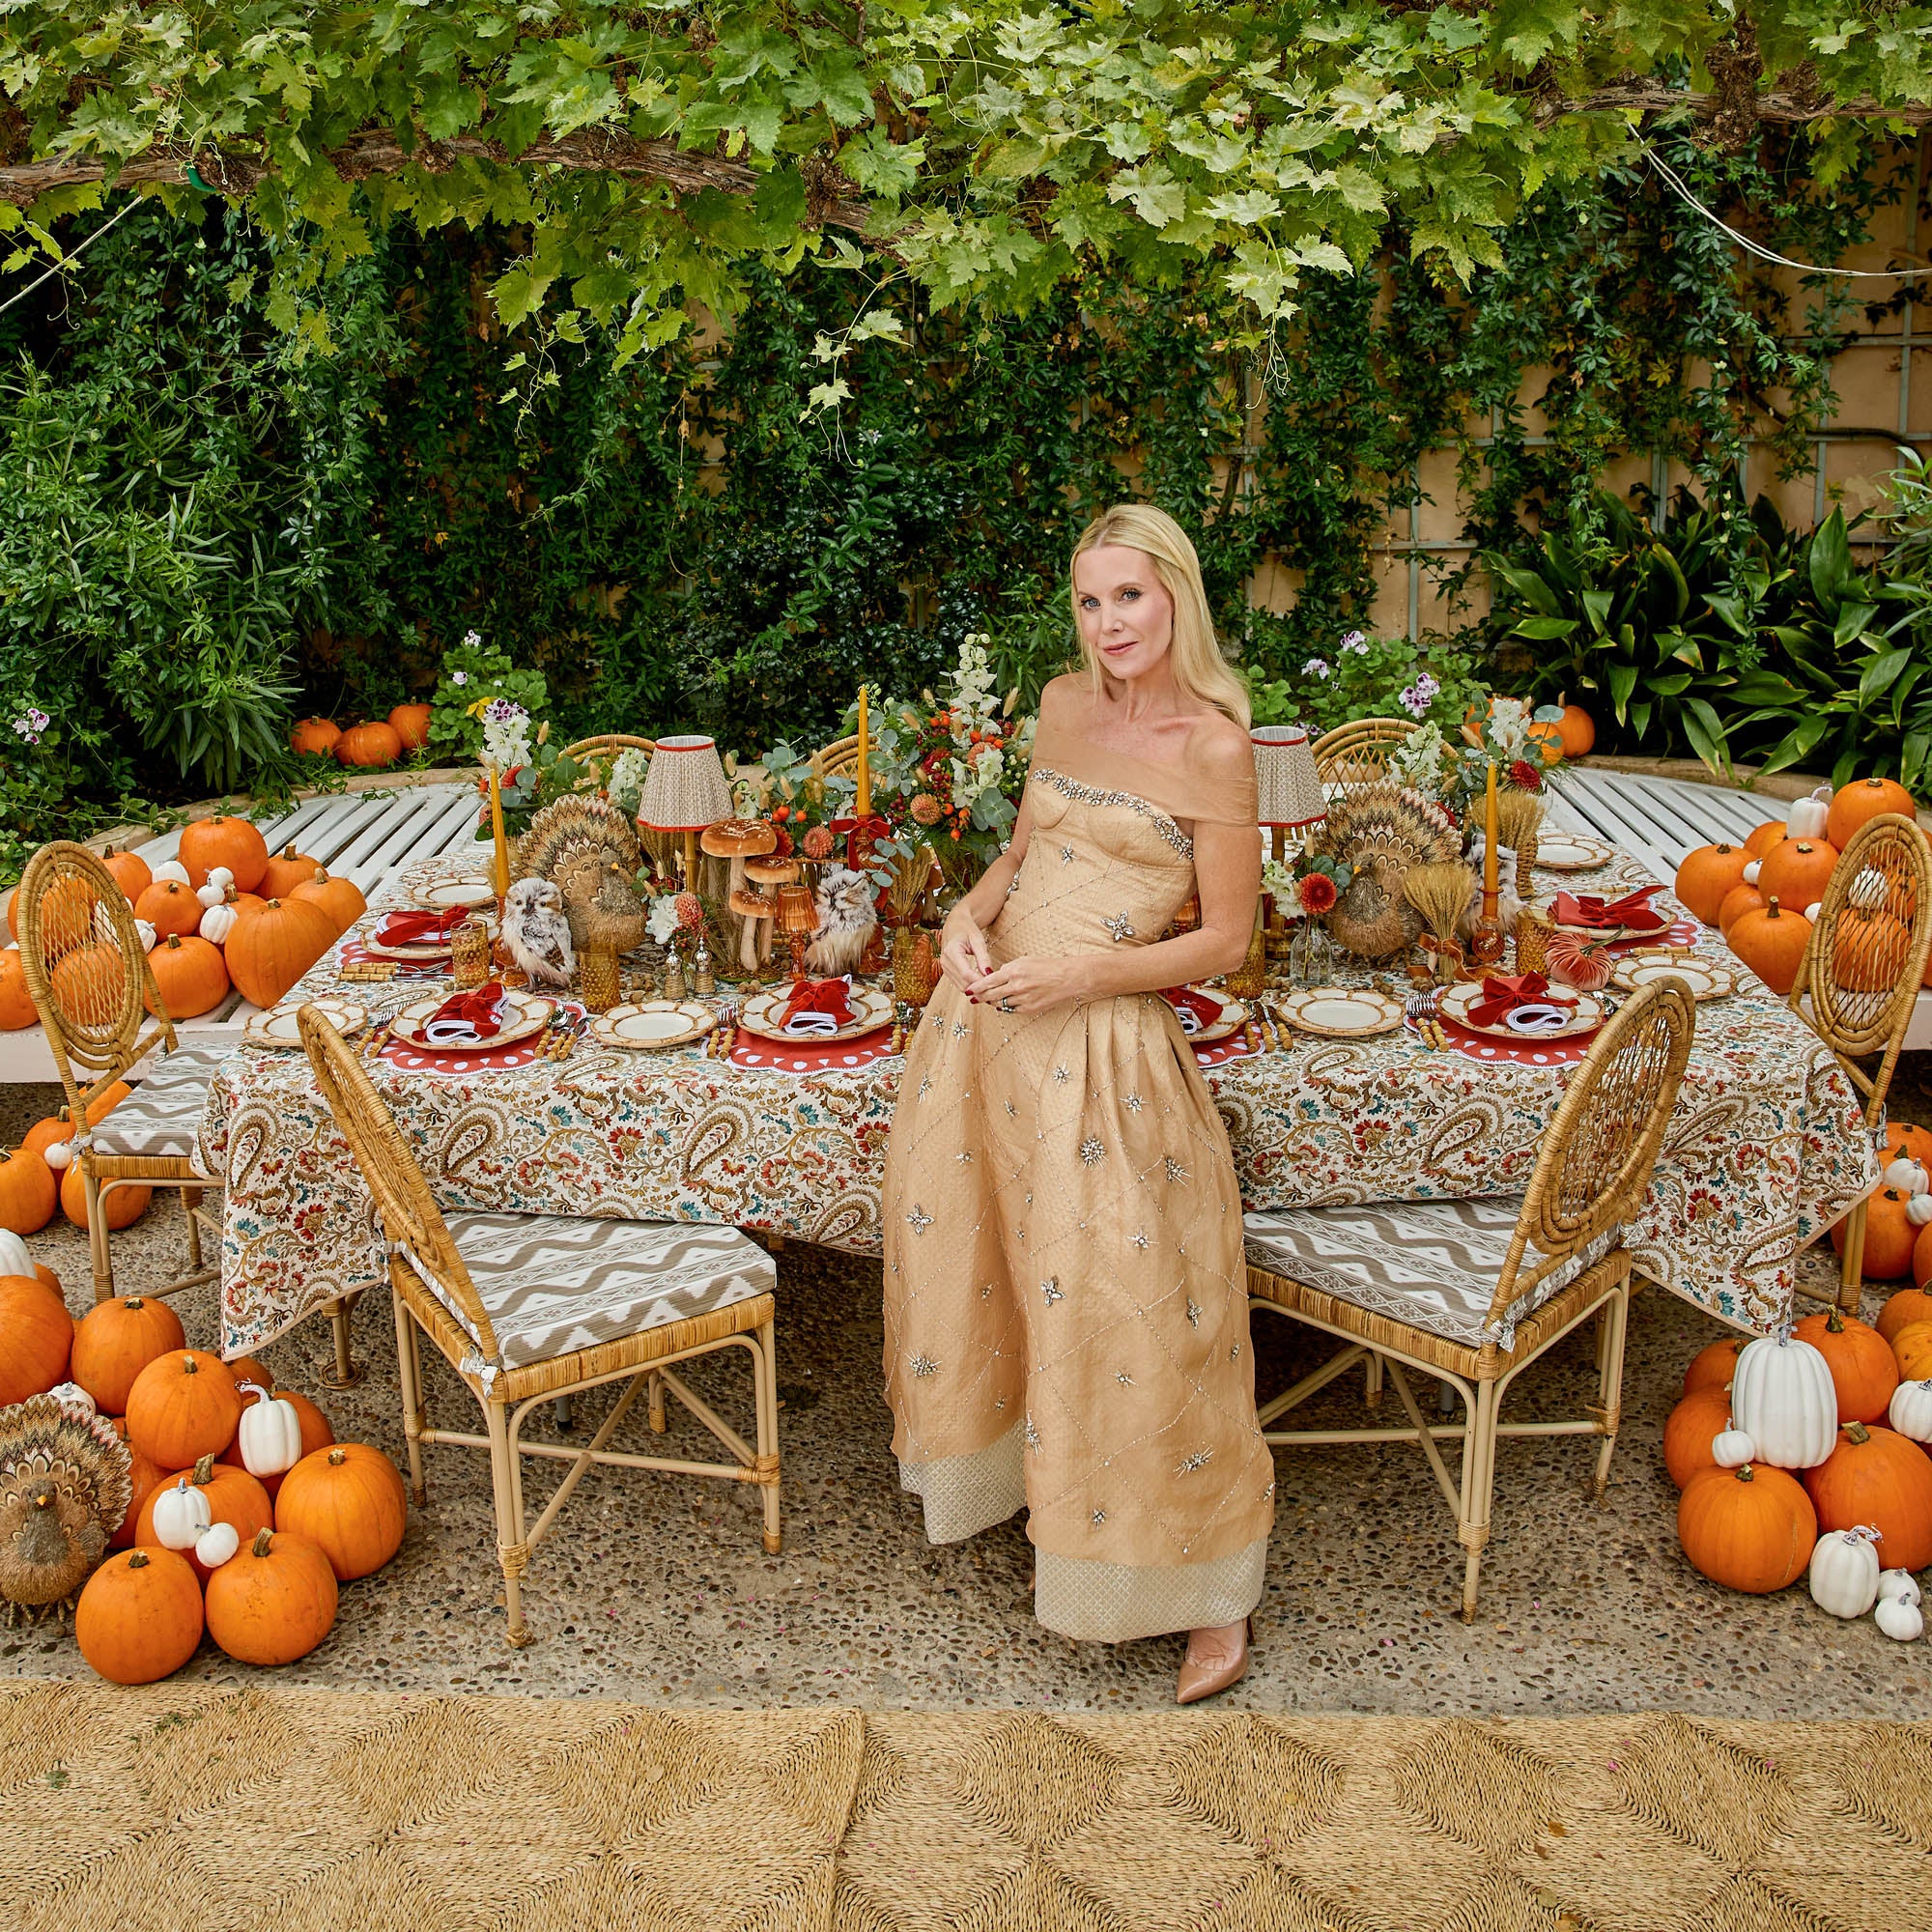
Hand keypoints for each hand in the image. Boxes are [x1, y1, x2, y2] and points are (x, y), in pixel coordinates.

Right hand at [938, 907, 992, 990]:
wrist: (955, 923)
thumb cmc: (967, 929)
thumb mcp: (978, 940)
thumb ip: (983, 958)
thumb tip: (989, 974)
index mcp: (951, 951)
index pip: (966, 974)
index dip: (980, 982)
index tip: (994, 984)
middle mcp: (945, 961)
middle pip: (963, 983)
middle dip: (979, 988)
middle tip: (994, 988)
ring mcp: (944, 967)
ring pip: (960, 986)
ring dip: (975, 989)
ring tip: (989, 987)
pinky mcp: (946, 970)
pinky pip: (958, 983)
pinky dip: (970, 986)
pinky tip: (981, 984)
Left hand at [967, 954, 1081, 1014]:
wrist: (1067, 978)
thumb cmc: (1047, 966)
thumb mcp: (1025, 961)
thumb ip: (1008, 969)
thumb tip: (996, 977)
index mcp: (1014, 971)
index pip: (988, 981)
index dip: (976, 987)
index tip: (968, 989)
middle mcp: (1016, 986)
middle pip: (991, 995)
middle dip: (980, 997)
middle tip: (972, 998)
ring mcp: (1023, 999)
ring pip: (1000, 1004)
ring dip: (992, 1002)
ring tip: (986, 1000)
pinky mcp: (1029, 1008)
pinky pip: (1012, 1009)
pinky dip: (1006, 1006)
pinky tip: (1003, 1003)